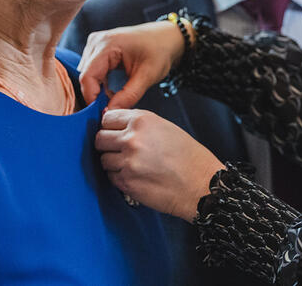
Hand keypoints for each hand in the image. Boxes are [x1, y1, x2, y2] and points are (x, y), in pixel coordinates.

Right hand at [78, 21, 186, 108]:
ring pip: (88, 75)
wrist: (167, 38)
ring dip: (98, 90)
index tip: (103, 114)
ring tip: (115, 99)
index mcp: (107, 44)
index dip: (92, 98)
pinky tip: (112, 91)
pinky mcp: (98, 49)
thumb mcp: (147, 75)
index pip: (88, 76)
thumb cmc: (160, 51)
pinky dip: (100, 84)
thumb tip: (110, 113)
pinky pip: (92, 71)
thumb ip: (128, 95)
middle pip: (86, 76)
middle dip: (95, 95)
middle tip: (111, 109)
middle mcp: (97, 41)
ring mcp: (96, 44)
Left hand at [95, 109, 223, 221]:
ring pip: (103, 160)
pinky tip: (137, 176)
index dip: (109, 127)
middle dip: (107, 145)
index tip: (113, 132)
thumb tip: (115, 127)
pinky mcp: (127, 182)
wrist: (201, 183)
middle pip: (100, 139)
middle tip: (119, 150)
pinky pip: (111, 177)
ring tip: (133, 165)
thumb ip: (138, 125)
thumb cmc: (189, 157)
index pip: (107, 119)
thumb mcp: (164, 127)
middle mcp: (132, 139)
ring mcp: (128, 161)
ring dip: (113, 163)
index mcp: (142, 121)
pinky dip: (119, 177)